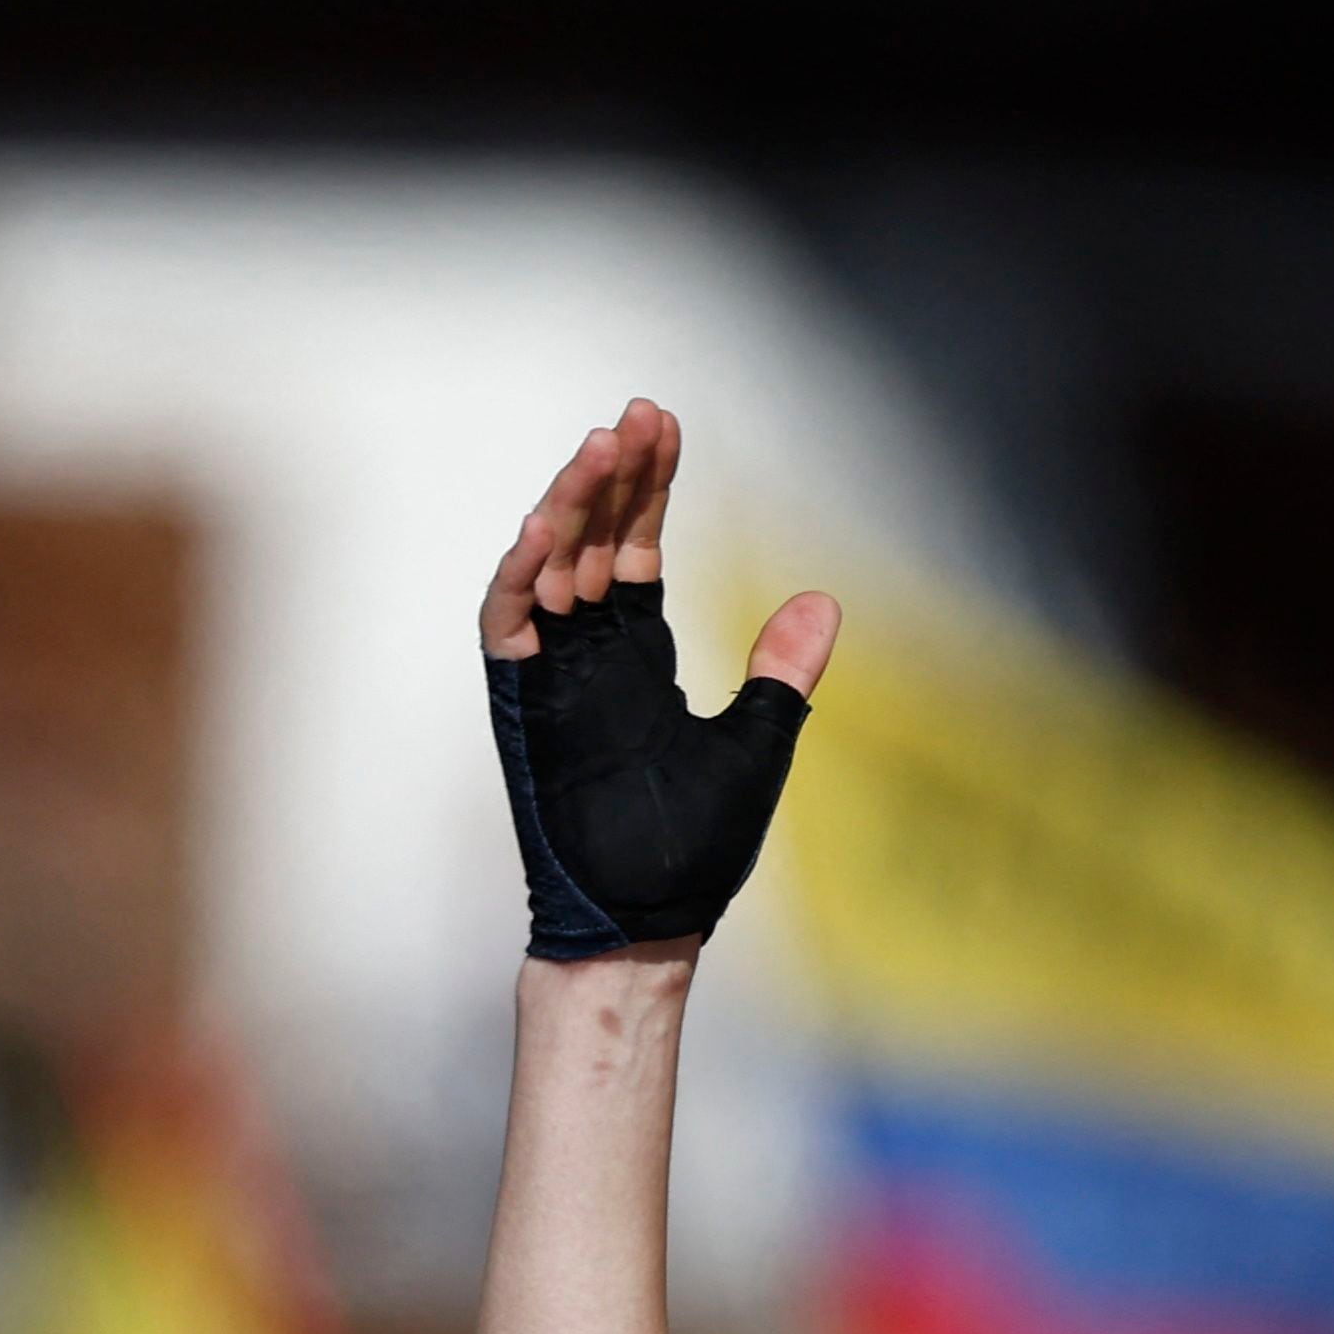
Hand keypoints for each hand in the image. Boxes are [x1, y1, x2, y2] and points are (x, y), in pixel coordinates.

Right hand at [480, 399, 841, 959]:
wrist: (650, 917)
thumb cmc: (693, 846)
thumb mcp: (757, 741)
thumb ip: (780, 672)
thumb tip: (823, 602)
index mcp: (636, 654)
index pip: (636, 546)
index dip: (649, 488)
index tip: (666, 427)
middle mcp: (587, 653)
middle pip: (592, 539)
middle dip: (612, 476)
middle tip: (638, 417)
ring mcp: (550, 674)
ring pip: (549, 566)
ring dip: (570, 505)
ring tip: (600, 449)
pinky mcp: (521, 703)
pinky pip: (509, 623)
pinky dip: (525, 574)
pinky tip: (550, 528)